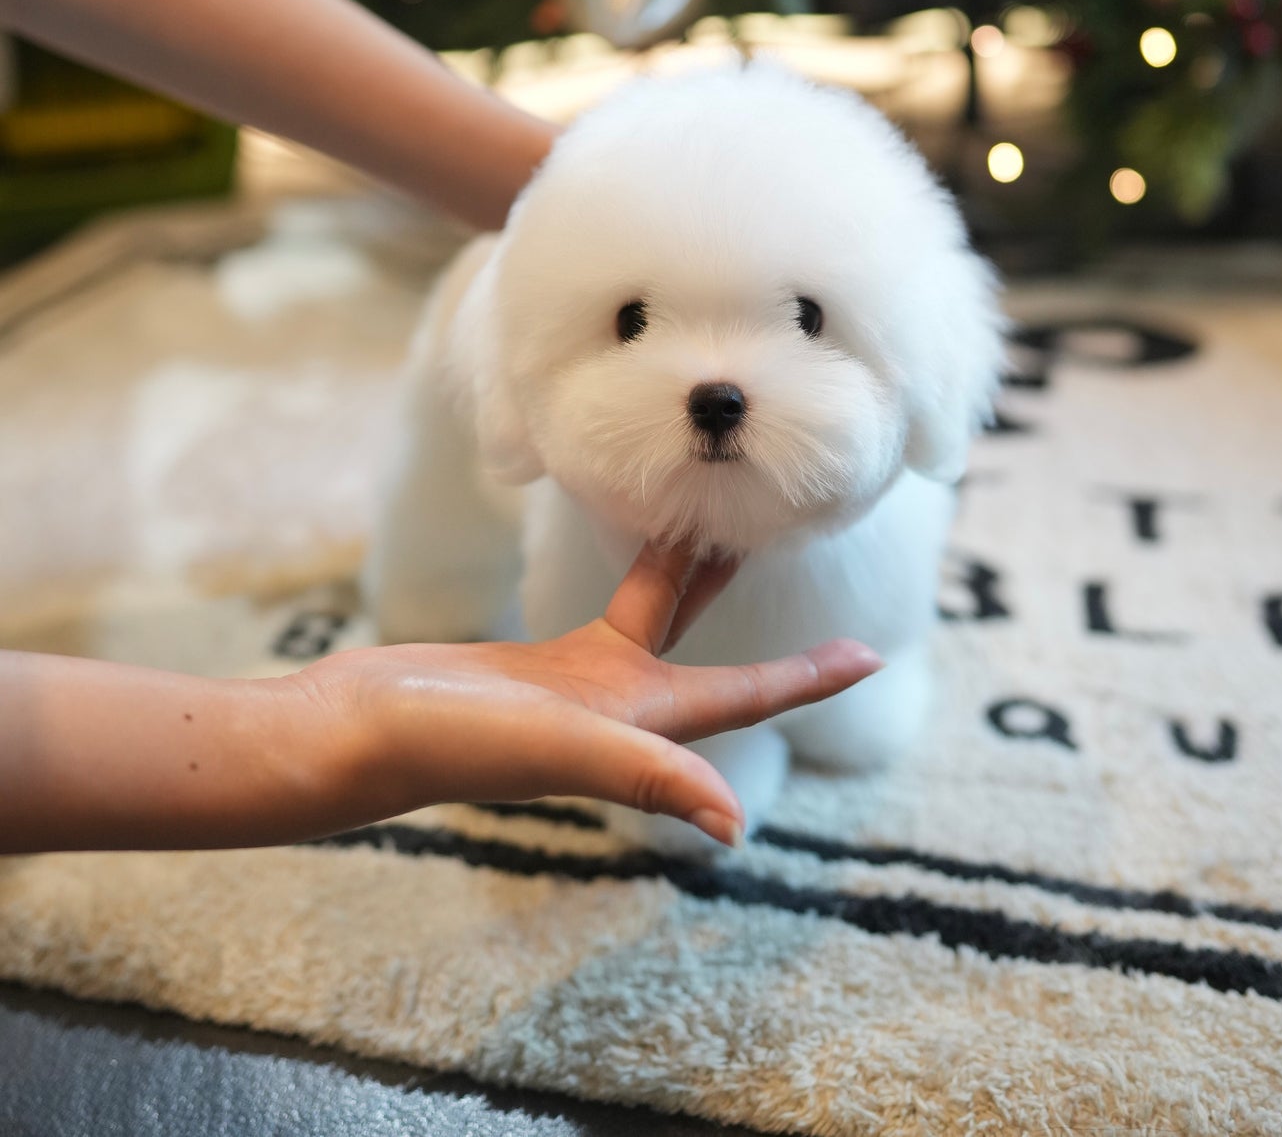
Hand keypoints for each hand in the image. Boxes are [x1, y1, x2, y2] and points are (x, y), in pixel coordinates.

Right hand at [318, 542, 882, 846]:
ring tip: (733, 517)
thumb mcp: (557, 747)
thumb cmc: (447, 744)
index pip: (742, 697)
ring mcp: (577, 684)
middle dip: (762, 612)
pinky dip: (634, 566)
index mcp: (636, 727)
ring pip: (660, 615)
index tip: (871, 653)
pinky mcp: (535, 660)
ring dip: (698, 571)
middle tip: (807, 558)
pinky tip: (642, 532)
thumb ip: (645, 773)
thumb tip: (737, 824)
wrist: (350, 732)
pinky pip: (610, 603)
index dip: (807, 677)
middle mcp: (618, 708)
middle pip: (713, 652)